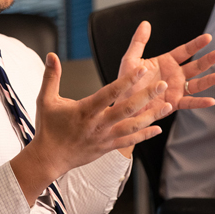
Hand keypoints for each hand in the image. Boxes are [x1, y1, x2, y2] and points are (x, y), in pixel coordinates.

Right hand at [11, 53, 171, 204]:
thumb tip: (51, 55)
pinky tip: (158, 128)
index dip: (127, 81)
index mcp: (85, 110)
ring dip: (152, 115)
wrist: (49, 159)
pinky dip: (145, 135)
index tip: (142, 69)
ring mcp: (105, 137)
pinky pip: (129, 141)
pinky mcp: (107, 147)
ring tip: (169, 105)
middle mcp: (98, 124)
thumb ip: (51, 76)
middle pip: (127, 109)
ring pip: (133, 126)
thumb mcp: (45, 100)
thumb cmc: (48, 128)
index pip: (109, 93)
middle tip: (162, 84)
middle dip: (146, 96)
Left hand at [117, 21, 214, 114]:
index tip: (208, 37)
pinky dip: (200, 102)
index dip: (196, 44)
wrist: (122, 104)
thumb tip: (145, 23)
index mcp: (166, 62)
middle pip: (195, 66)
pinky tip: (211, 101)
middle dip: (208, 60)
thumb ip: (138, 42)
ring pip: (197, 84)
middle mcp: (175, 75)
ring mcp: (176, 89)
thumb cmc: (125, 82)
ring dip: (209, 80)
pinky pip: (189, 102)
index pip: (185, 51)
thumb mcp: (130, 60)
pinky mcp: (174, 104)